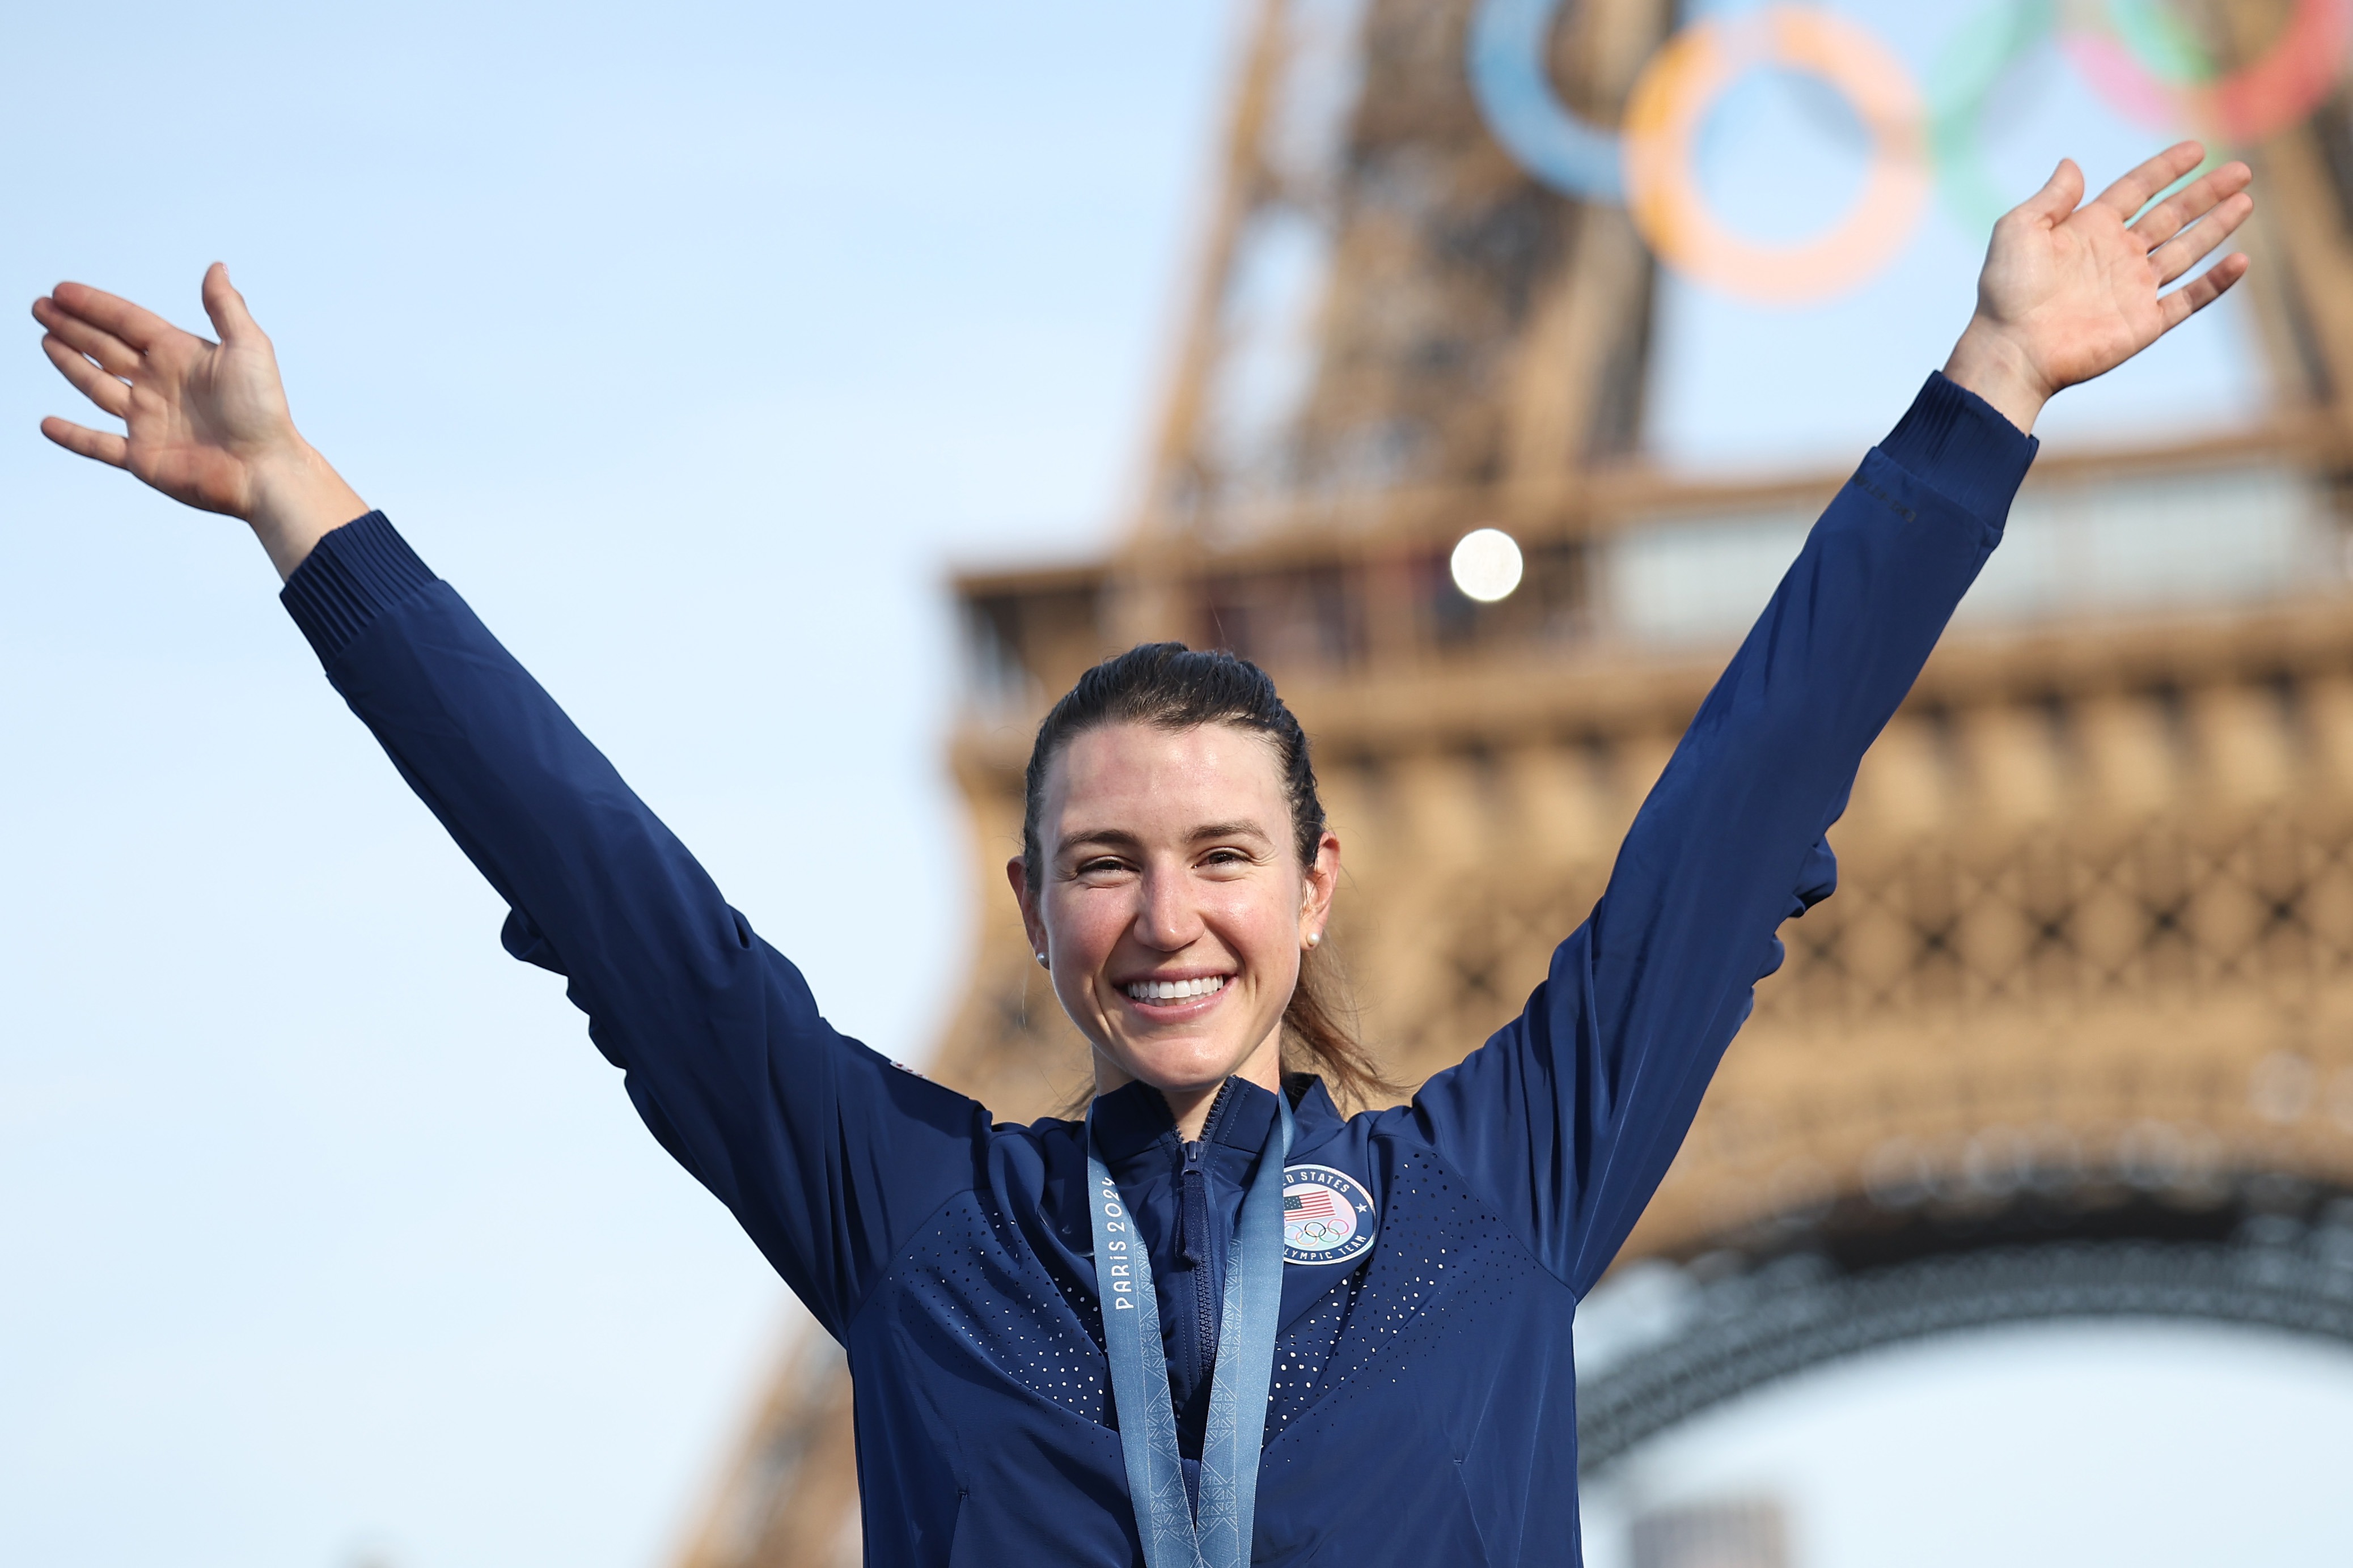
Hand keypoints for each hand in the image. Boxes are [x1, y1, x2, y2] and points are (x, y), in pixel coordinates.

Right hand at [33, 264, 363, 578]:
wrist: (266, 469)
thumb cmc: (263, 410)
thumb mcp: (249, 348)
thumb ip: (226, 308)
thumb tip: (217, 267)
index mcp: (180, 356)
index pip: (128, 322)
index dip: (95, 305)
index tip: (61, 290)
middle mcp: (160, 384)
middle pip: (106, 348)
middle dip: (73, 326)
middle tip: (41, 306)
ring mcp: (149, 421)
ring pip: (97, 385)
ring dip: (70, 363)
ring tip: (46, 339)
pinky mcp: (143, 457)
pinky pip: (98, 445)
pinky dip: (73, 436)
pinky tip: (48, 423)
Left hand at [1945, 142, 2252, 433]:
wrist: (2013, 348)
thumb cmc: (2007, 290)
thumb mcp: (2019, 229)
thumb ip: (2051, 197)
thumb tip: (2072, 164)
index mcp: (2089, 230)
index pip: (2137, 190)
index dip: (2166, 169)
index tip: (2197, 149)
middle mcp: (2116, 256)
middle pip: (2172, 215)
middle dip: (2206, 193)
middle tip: (2242, 170)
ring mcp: (2133, 290)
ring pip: (2186, 251)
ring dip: (2216, 226)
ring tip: (2245, 201)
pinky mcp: (2144, 323)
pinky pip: (2188, 299)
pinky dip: (2215, 282)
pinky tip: (2240, 260)